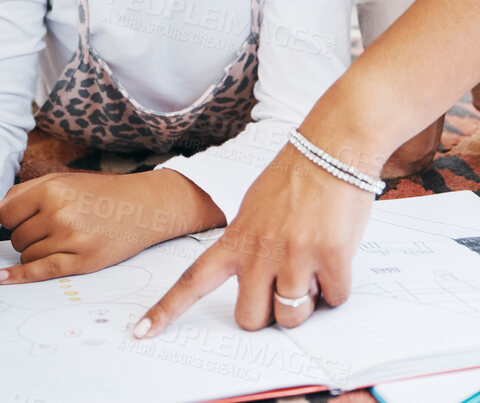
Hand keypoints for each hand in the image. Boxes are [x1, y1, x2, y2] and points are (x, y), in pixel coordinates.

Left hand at [0, 171, 222, 283]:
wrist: (142, 207)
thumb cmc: (99, 193)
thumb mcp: (62, 181)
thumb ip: (23, 194)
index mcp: (52, 191)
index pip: (8, 215)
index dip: (10, 220)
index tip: (16, 222)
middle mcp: (59, 214)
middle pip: (17, 238)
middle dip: (25, 236)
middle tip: (49, 229)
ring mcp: (71, 240)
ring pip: (27, 255)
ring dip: (33, 252)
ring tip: (59, 240)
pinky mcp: (82, 262)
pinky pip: (42, 271)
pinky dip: (20, 277)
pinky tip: (4, 280)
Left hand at [136, 144, 374, 336]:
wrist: (333, 147)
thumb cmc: (295, 176)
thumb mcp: (254, 208)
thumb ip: (247, 244)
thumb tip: (260, 284)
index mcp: (236, 238)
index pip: (193, 281)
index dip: (167, 311)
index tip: (141, 332)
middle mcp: (260, 251)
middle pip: (250, 319)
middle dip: (269, 313)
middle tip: (285, 287)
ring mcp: (296, 255)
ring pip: (292, 317)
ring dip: (307, 304)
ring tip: (314, 271)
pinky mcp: (332, 256)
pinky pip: (335, 299)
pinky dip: (338, 289)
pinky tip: (337, 260)